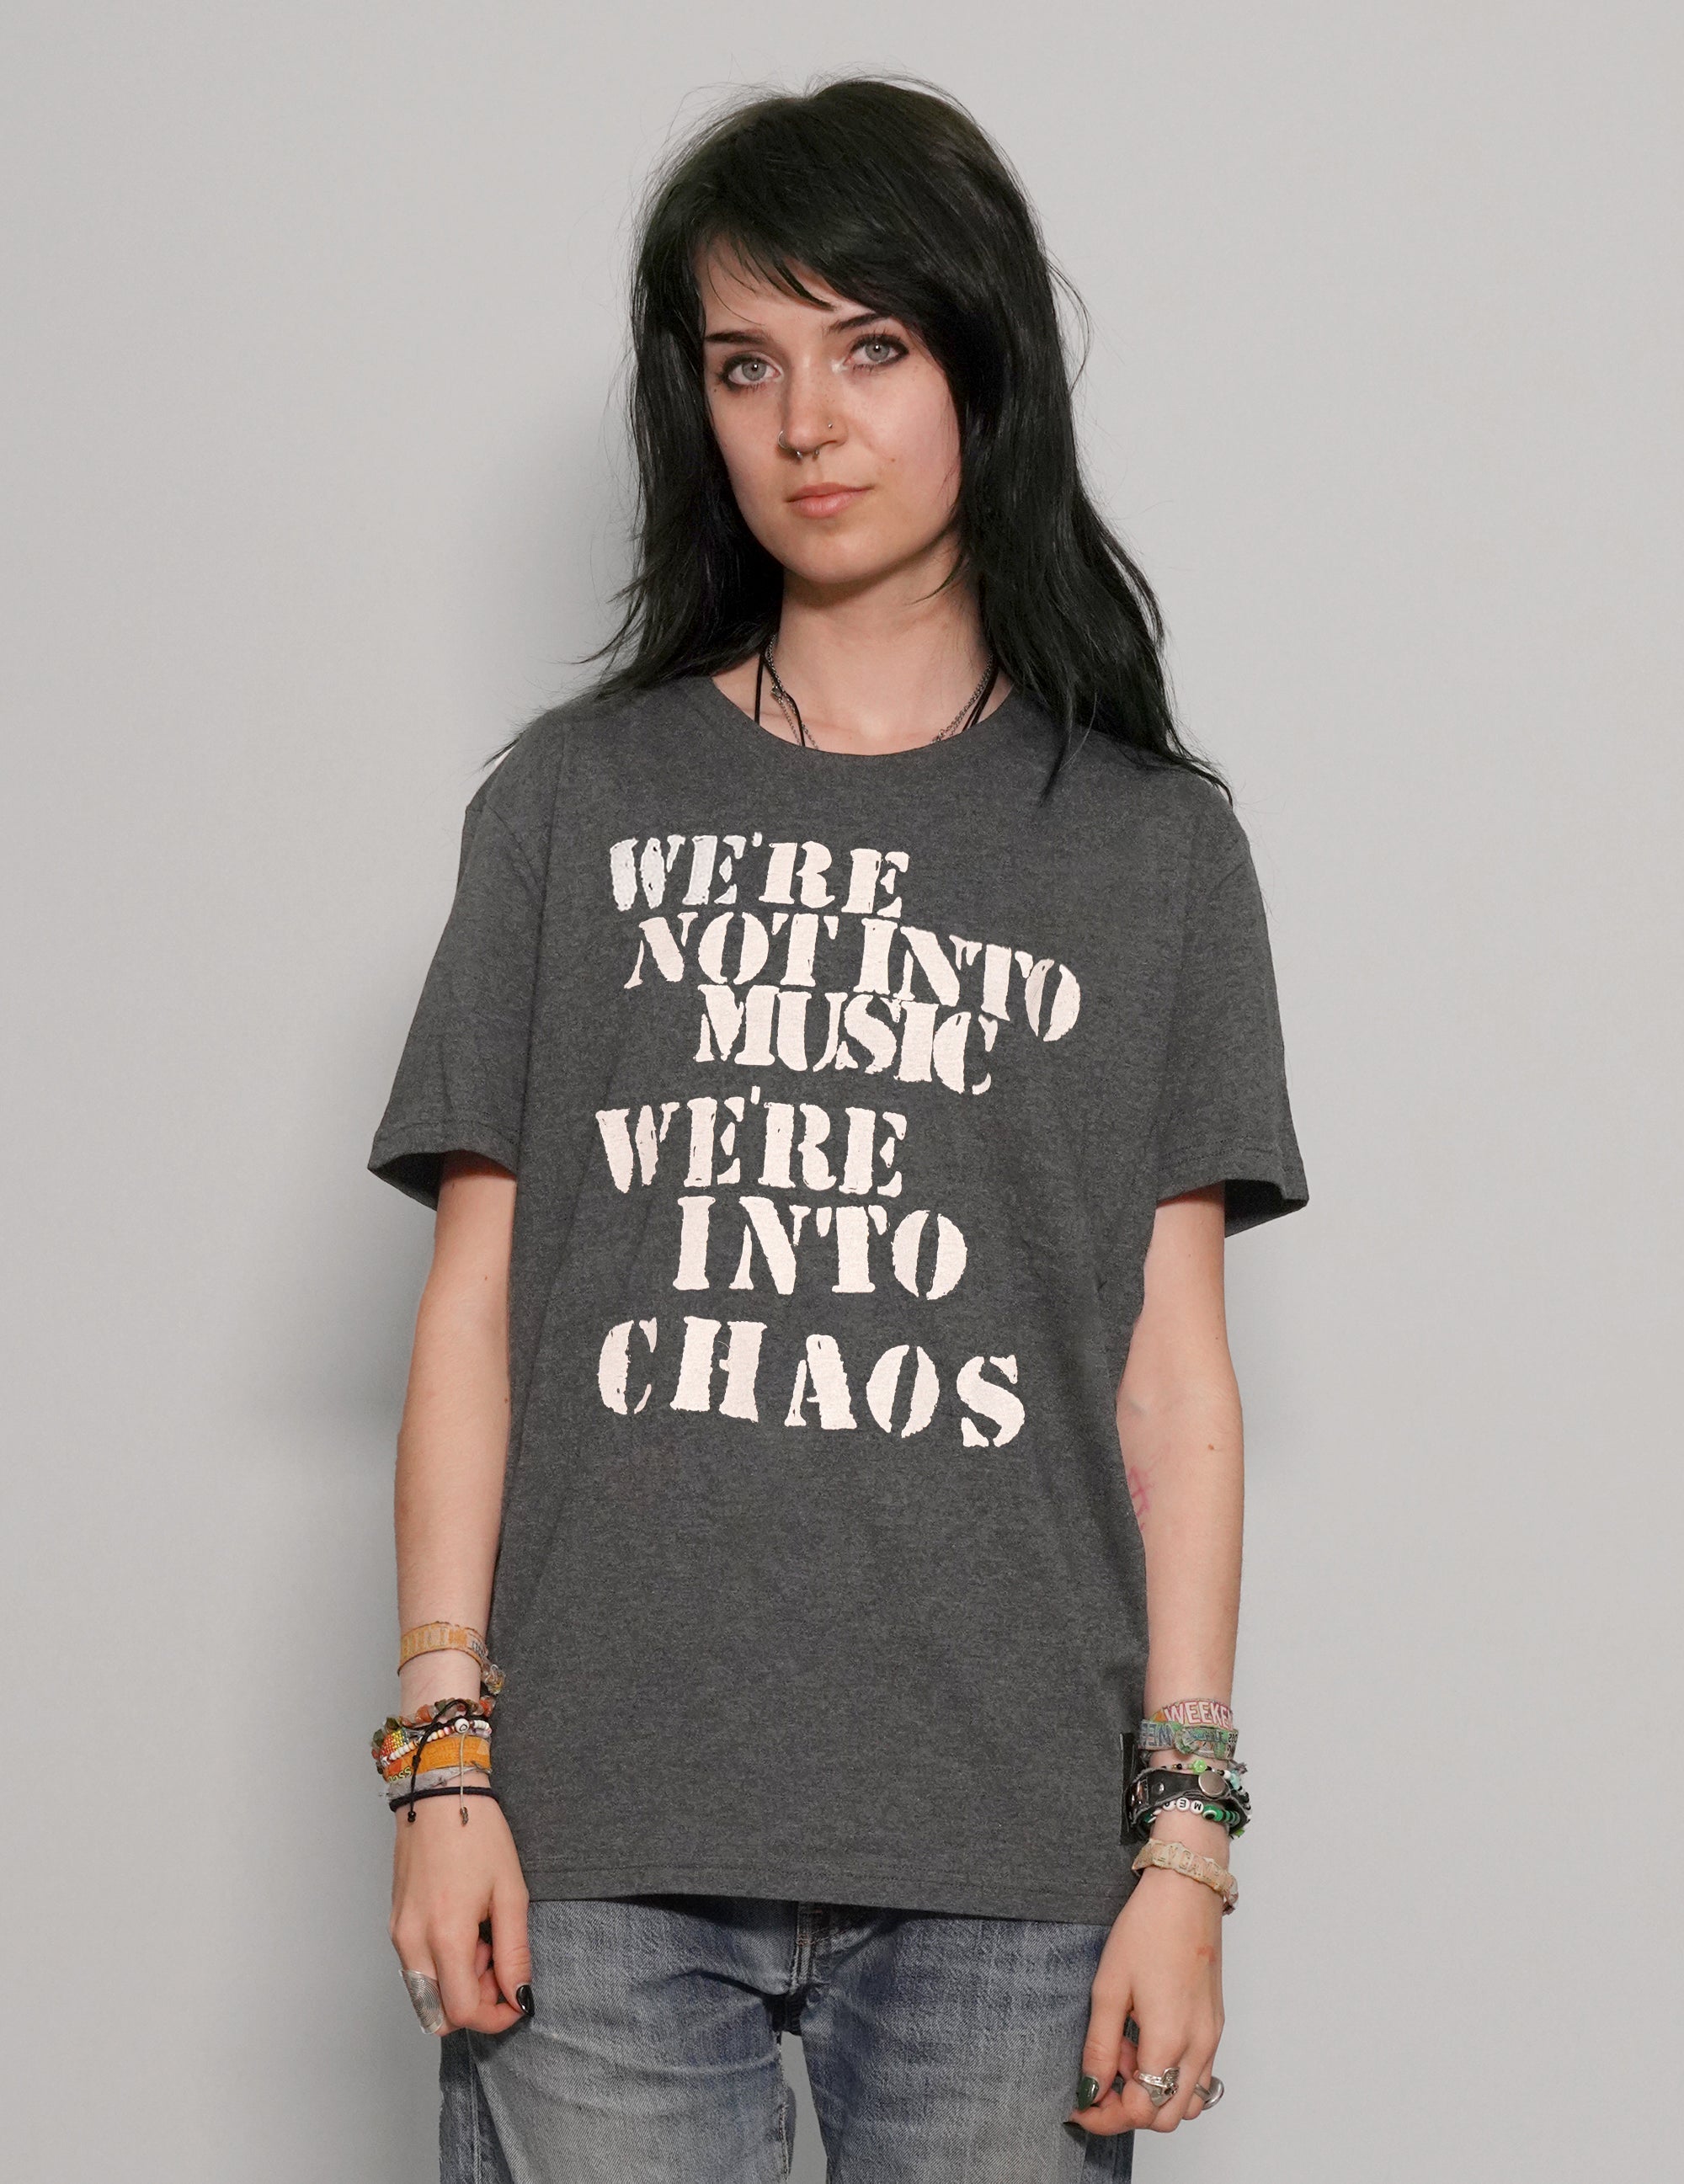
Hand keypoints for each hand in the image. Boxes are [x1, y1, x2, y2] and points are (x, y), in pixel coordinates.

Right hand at [389, 1792, 532, 2034]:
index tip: (518, 1999)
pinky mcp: (395, 1924)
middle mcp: (412, 1943)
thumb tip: (520, 1997)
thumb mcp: (510, 1892)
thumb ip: (515, 1952)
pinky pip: (417, 1969)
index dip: (495, 2017)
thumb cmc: (478, 1834)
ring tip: (484, 1939)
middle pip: (438, 2013)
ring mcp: (399, 1935)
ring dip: (458, 1984)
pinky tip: (466, 1929)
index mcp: (444, 1935)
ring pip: (426, 1994)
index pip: (462, 2011)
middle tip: (500, 1963)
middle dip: (475, 2002)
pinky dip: (443, 1966)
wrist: (438, 1795)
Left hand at [1067, 1866, 1224, 2134]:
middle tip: (1100, 2078)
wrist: (1186, 1890)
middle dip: (1128, 2110)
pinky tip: (1145, 2039)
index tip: (1080, 2106)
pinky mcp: (1215, 2024)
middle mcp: (1199, 2046)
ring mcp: (1212, 2036)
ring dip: (1153, 2093)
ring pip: (1188, 2101)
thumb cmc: (1146, 1929)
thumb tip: (1091, 2089)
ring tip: (1124, 2052)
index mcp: (1170, 2040)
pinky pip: (1198, 2074)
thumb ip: (1100, 2045)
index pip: (1139, 2110)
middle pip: (1167, 2117)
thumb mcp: (1109, 1986)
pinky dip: (1171, 2075)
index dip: (1104, 2115)